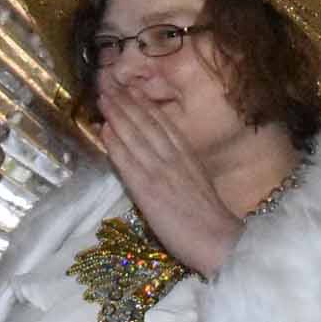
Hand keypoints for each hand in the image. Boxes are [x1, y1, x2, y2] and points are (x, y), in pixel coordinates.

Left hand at [97, 80, 240, 276]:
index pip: (163, 123)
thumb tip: (166, 156)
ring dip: (117, 115)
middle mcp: (173, 158)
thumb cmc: (210, 217)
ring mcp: (160, 172)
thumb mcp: (199, 181)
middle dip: (126, 101)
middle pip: (146, 123)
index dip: (144, 103)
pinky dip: (115, 144)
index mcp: (187, 155)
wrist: (217, 239)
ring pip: (135, 136)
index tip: (130, 87)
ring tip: (103, 97)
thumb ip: (183, 167)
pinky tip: (104, 130)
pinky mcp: (148, 190)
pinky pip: (128, 162)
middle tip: (108, 82)